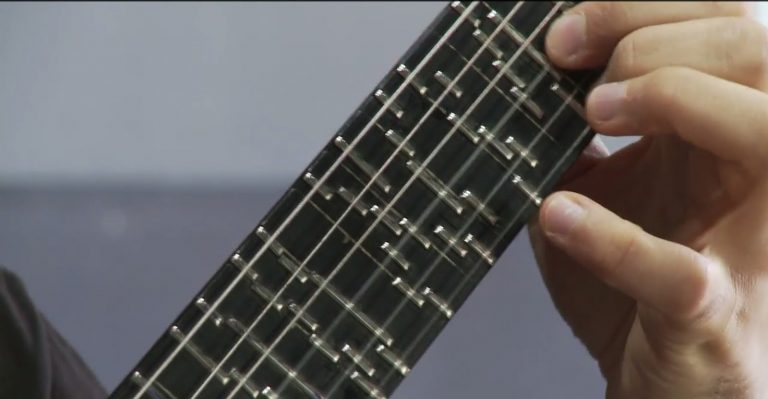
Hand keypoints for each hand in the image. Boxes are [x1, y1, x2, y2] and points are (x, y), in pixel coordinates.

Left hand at [529, 2, 767, 397]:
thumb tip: (529, 82)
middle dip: (653, 40)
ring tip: (594, 116)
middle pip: (756, 51)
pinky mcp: (711, 312)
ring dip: (672, 98)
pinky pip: (685, 270)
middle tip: (580, 78)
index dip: (641, 10)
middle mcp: (752, 175)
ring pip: (765, 132)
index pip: (725, 24)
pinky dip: (612, 238)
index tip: (563, 37)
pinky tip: (556, 215)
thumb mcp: (607, 190)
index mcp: (723, 134)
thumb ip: (580, 139)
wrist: (662, 382)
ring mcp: (747, 242)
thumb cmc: (636, 286)